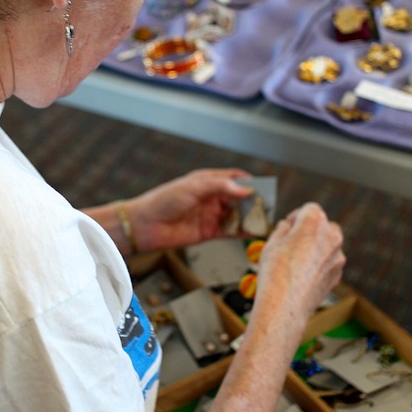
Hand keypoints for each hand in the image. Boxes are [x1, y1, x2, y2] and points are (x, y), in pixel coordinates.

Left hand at [126, 168, 253, 251]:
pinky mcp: (208, 232)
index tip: (263, 187)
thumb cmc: (164, 200)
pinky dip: (242, 231)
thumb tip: (245, 189)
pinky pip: (229, 231)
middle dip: (252, 201)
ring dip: (249, 217)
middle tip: (266, 205)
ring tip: (263, 219)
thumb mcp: (193, 187)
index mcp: (207, 181)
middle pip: (238, 197)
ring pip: (236, 215)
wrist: (145, 225)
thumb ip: (220, 187)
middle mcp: (211, 198)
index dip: (249, 181)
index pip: (233, 178)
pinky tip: (252, 231)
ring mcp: (210, 215)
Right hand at [253, 202, 345, 326]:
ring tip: (295, 262)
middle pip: (322, 226)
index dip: (296, 217)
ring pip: (327, 246)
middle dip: (309, 232)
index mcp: (315, 221)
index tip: (287, 226)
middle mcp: (331, 236)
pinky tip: (302, 275)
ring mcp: (337, 256)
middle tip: (291, 242)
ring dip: (315, 249)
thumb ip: (283, 229)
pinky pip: (328, 264)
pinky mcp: (337, 274)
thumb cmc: (276, 272)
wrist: (285, 304)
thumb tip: (287, 227)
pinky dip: (319, 266)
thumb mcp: (271, 242)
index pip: (309, 209)